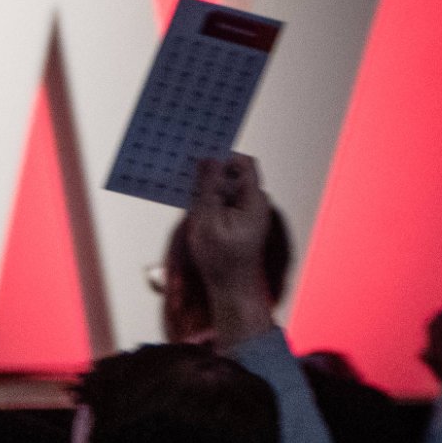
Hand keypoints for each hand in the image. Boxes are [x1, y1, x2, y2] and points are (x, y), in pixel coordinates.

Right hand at [186, 155, 272, 349]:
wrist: (230, 288)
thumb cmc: (220, 258)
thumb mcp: (208, 220)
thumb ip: (208, 187)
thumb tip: (207, 159)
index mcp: (254, 199)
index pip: (243, 163)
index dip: (222, 156)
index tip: (198, 155)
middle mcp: (255, 201)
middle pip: (233, 173)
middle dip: (210, 172)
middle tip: (186, 172)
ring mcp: (248, 211)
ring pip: (225, 187)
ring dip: (206, 188)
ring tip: (186, 194)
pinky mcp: (239, 219)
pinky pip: (223, 201)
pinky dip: (208, 200)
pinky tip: (191, 208)